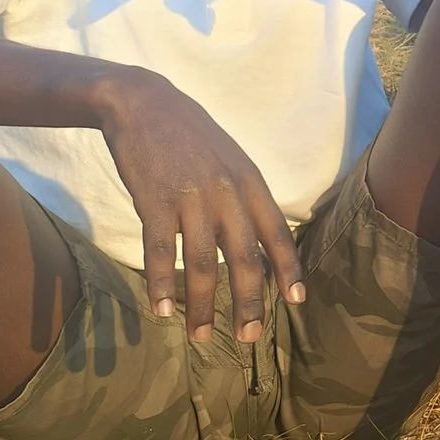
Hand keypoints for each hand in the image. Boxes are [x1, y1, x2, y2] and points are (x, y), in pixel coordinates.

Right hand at [94, 67, 303, 339]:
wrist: (143, 102)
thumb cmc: (190, 136)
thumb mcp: (232, 161)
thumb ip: (246, 198)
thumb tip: (260, 240)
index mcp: (251, 184)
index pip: (278, 234)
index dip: (289, 270)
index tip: (296, 302)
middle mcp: (228, 194)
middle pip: (246, 257)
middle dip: (250, 301)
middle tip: (250, 338)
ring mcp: (191, 198)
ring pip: (204, 263)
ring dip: (203, 305)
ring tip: (201, 336)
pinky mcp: (154, 200)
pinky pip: (160, 250)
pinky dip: (161, 284)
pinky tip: (161, 311)